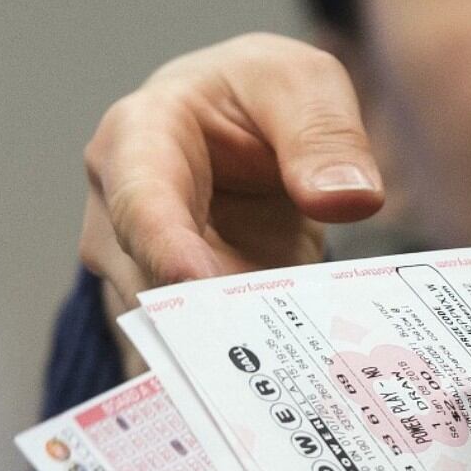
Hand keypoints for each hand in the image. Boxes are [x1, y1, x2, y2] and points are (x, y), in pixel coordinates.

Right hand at [80, 33, 385, 373]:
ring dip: (237, 352)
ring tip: (299, 369)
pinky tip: (305, 385)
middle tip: (274, 351)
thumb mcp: (303, 85)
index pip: (141, 201)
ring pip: (181, 330)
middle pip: (152, 284)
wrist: (251, 128)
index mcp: (138, 141)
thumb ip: (325, 136)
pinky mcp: (189, 312)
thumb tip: (348, 198)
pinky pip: (215, 348)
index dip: (165, 246)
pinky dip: (256, 365)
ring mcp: (149, 272)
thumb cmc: (261, 95)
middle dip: (210, 320)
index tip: (199, 283)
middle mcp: (122, 215)